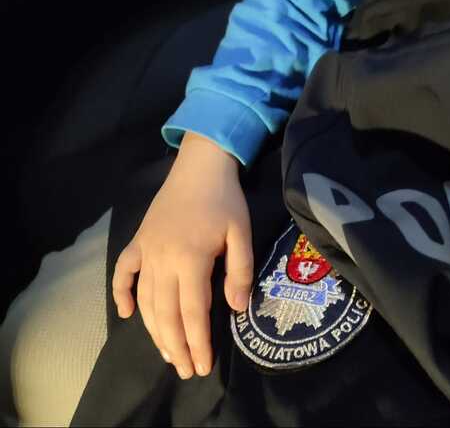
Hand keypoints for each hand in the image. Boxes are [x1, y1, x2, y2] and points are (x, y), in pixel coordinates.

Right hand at [112, 132, 252, 378]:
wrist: (199, 166)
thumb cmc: (224, 200)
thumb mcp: (241, 233)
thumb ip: (240, 272)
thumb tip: (236, 309)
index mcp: (190, 260)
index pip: (193, 313)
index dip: (198, 343)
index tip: (203, 366)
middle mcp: (162, 261)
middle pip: (166, 314)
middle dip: (176, 346)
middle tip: (186, 369)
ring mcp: (146, 251)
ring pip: (145, 300)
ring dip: (154, 330)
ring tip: (167, 353)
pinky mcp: (137, 241)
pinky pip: (123, 272)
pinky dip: (122, 294)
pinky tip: (127, 313)